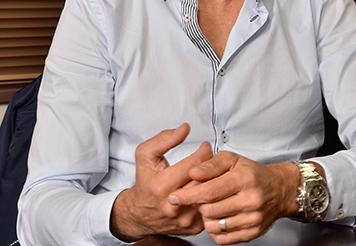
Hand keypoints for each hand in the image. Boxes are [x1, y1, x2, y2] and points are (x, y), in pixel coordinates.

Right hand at [110, 124, 213, 241]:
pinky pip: (211, 208)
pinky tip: (208, 188)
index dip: (204, 151)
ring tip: (210, 172)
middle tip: (210, 158)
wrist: (140, 213)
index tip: (205, 147)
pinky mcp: (193, 227)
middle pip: (204, 180)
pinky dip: (213, 197)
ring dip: (215, 181)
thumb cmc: (145, 181)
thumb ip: (164, 139)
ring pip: (211, 195)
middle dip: (211, 165)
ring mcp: (185, 218)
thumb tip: (184, 128)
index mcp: (163, 186)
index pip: (195, 164)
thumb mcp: (145, 155)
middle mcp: (174, 204)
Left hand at [167, 153, 299, 244]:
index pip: (210, 191)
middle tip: (198, 198)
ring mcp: (253, 219)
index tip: (174, 196)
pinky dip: (215, 229)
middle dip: (197, 205)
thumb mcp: (232, 159)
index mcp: (244, 179)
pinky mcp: (252, 233)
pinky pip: (223, 238)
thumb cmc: (252, 173)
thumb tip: (193, 172)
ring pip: (214, 226)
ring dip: (206, 217)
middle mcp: (251, 200)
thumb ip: (210, 164)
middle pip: (210, 210)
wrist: (279, 190)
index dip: (188, 195)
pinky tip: (218, 217)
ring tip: (210, 206)